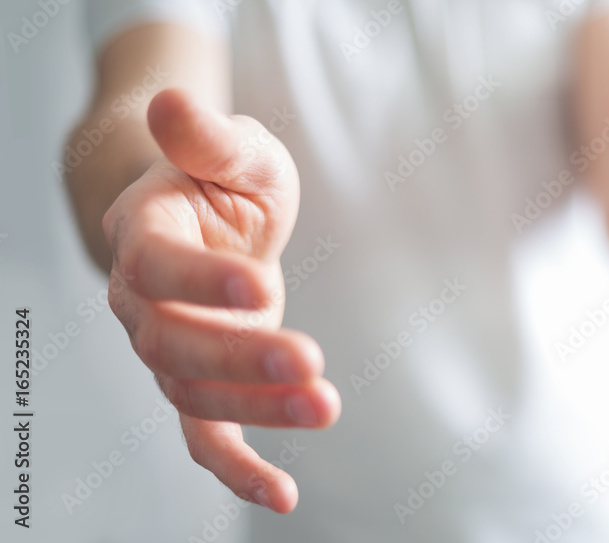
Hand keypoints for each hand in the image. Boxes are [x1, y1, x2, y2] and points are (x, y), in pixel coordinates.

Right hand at [103, 89, 340, 511]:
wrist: (209, 217)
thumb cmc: (226, 179)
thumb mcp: (239, 149)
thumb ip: (211, 137)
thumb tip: (170, 104)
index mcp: (145, 231)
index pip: (157, 264)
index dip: (202, 280)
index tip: (262, 285)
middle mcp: (140, 299)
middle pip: (172, 344)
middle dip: (241, 359)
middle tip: (311, 365)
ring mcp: (168, 347)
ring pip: (194, 392)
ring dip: (258, 408)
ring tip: (326, 405)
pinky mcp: (200, 382)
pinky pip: (205, 436)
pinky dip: (239, 469)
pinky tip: (284, 495)